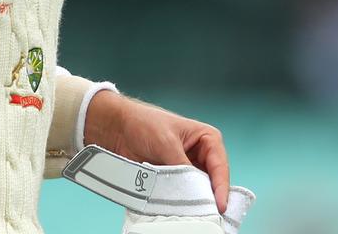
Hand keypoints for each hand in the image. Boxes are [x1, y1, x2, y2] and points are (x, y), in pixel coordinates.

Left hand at [83, 91, 230, 213]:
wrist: (116, 128)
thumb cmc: (143, 123)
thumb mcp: (166, 143)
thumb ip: (182, 166)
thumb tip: (193, 190)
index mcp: (206, 138)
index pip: (219, 165)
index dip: (221, 186)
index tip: (219, 204)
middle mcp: (200, 154)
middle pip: (213, 181)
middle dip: (210, 196)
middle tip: (209, 213)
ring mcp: (187, 168)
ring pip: (198, 189)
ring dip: (195, 200)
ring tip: (195, 213)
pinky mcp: (173, 178)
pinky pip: (181, 193)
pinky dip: (181, 201)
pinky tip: (180, 209)